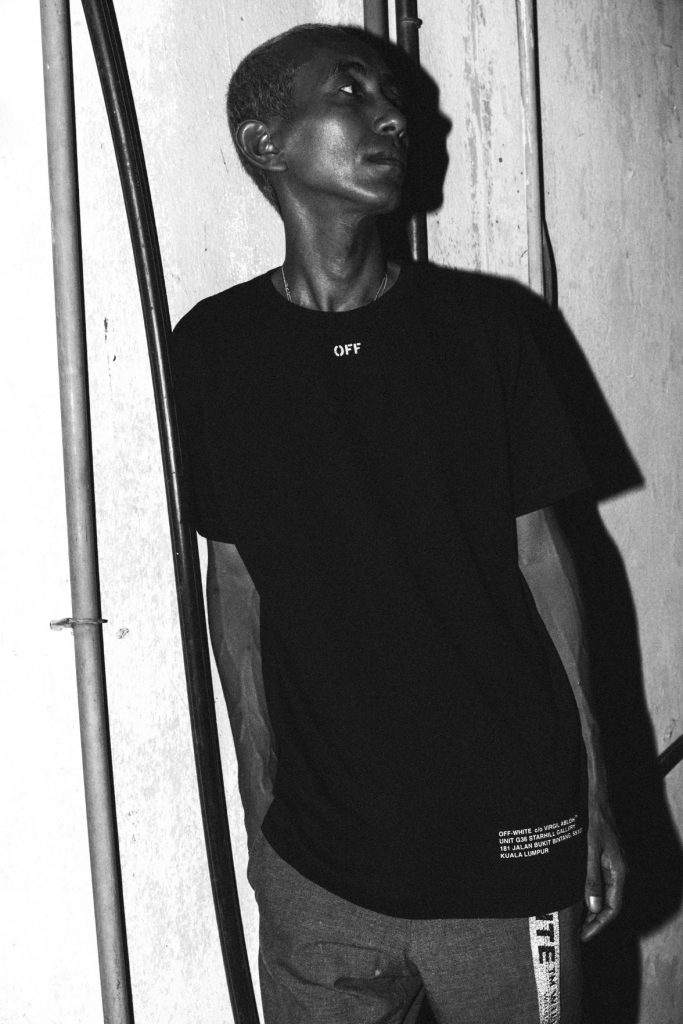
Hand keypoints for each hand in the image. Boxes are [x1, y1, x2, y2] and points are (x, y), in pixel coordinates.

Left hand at [581, 799, 626, 940]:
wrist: (595, 799)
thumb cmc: (593, 821)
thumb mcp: (590, 850)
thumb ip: (591, 878)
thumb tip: (593, 907)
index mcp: (618, 872)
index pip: (611, 908)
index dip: (598, 924)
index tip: (584, 936)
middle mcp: (618, 871)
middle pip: (609, 904)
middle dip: (594, 921)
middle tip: (577, 933)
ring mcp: (611, 865)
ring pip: (604, 894)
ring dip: (591, 908)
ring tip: (575, 921)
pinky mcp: (604, 858)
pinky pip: (599, 883)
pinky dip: (589, 893)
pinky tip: (576, 897)